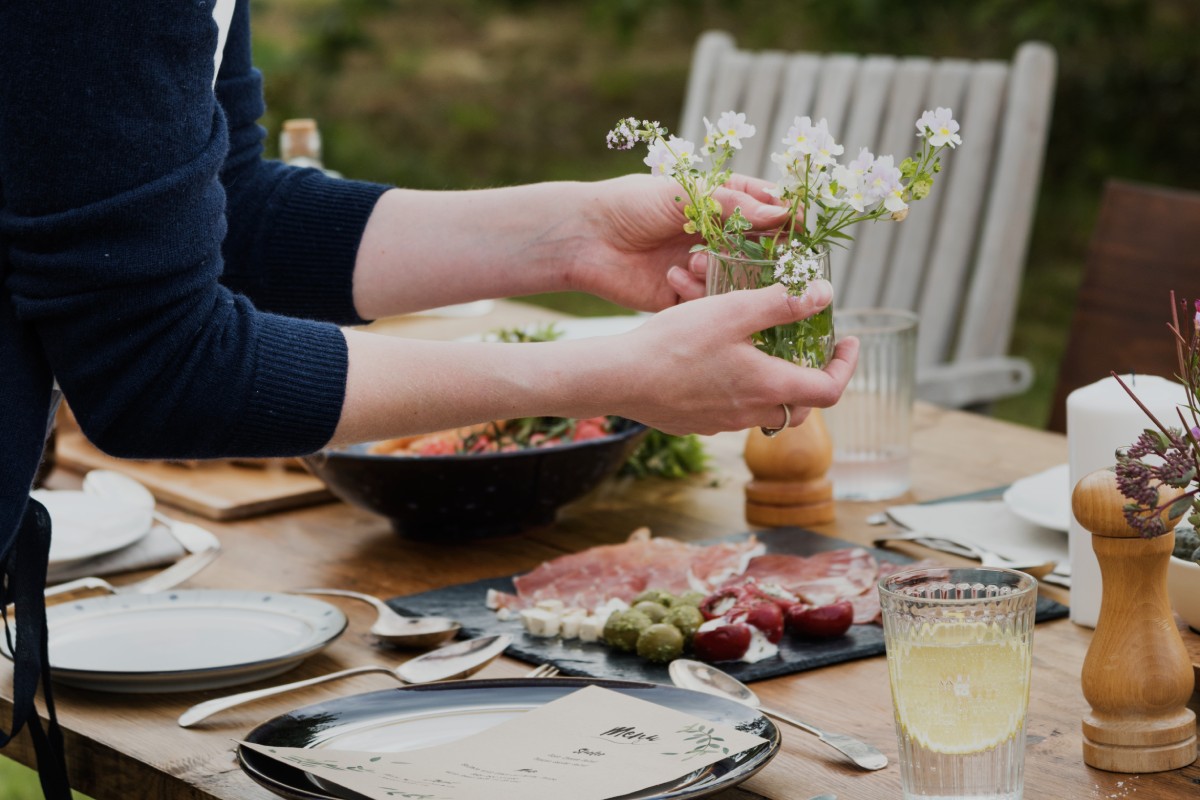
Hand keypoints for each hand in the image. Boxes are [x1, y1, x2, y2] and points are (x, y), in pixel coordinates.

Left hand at [567, 173, 788, 310]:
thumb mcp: (685, 195)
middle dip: (766, 257)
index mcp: (717, 205)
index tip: (801, 226)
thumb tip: (780, 215)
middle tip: (775, 261)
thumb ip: (733, 205)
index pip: (765, 210)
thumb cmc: (630, 204)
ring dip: (722, 273)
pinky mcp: (682, 297)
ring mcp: (700, 268)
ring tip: (696, 261)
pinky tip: (674, 277)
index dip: (785, 218)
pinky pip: (707, 302)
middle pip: (759, 250)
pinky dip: (697, 293)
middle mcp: (714, 238)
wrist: (583, 237)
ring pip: (736, 281)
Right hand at [610, 280, 858, 434]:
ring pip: (765, 411)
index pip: (829, 390)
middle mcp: (750, 413)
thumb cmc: (675, 343)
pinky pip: (732, 412)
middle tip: (810, 350)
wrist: (620, 378)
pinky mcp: (696, 423)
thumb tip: (824, 294)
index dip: (846, 366)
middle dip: (814, 380)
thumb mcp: (733, 311)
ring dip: (776, 387)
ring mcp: (722, 423)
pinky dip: (742, 392)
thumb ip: (781, 303)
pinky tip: (720, 366)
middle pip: (801, 408)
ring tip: (765, 354)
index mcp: (769, 386)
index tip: (848, 342)